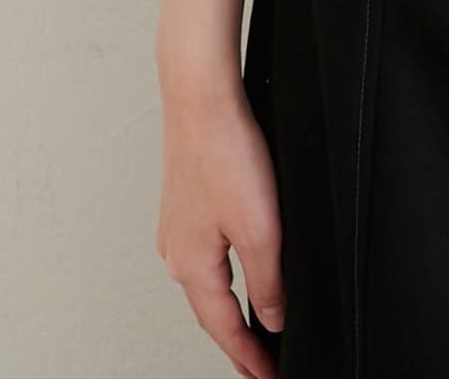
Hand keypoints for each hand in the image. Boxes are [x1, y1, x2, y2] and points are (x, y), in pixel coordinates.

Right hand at [155, 78, 283, 378]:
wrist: (201, 97)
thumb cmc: (224, 151)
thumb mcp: (261, 227)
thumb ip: (268, 280)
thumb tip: (271, 318)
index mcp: (192, 265)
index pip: (223, 329)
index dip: (249, 357)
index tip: (267, 376)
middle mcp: (176, 251)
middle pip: (210, 311)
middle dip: (235, 341)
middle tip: (258, 364)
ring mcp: (177, 226)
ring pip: (205, 283)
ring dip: (227, 310)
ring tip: (248, 329)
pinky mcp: (185, 202)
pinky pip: (204, 255)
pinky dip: (221, 276)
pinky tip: (233, 270)